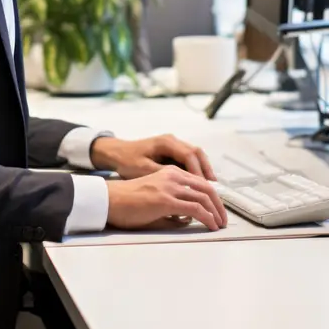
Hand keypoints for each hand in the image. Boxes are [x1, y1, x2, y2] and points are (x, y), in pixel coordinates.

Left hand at [90, 134, 215, 180]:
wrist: (115, 152)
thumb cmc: (126, 160)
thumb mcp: (143, 169)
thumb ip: (163, 175)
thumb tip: (181, 186)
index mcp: (165, 142)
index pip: (189, 155)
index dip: (198, 172)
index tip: (204, 187)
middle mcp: (172, 141)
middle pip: (197, 153)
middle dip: (207, 170)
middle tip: (214, 188)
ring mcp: (172, 145)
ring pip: (195, 155)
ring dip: (203, 170)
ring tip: (211, 188)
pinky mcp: (171, 152)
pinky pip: (188, 159)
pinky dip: (196, 170)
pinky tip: (198, 184)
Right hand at [105, 165, 227, 231]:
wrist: (109, 200)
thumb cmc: (126, 202)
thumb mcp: (154, 200)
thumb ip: (172, 207)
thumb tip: (188, 219)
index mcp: (169, 173)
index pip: (199, 182)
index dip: (213, 196)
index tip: (218, 209)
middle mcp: (172, 176)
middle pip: (207, 188)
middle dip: (219, 205)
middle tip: (223, 219)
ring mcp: (170, 187)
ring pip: (204, 197)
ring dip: (216, 212)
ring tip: (220, 224)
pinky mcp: (166, 200)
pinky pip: (195, 208)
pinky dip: (207, 217)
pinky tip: (211, 225)